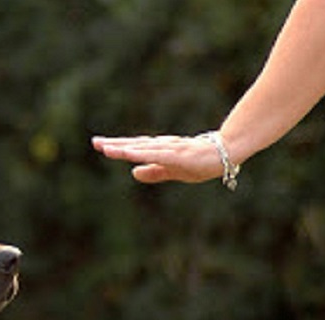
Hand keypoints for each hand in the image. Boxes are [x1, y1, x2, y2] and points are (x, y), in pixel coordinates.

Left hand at [91, 135, 223, 184]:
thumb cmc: (202, 161)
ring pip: (143, 149)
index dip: (117, 146)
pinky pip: (157, 155)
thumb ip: (154, 172)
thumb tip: (133, 173)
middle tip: (95, 142)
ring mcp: (171, 150)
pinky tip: (129, 154)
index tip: (99, 144)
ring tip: (107, 148)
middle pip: (135, 145)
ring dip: (125, 148)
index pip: (135, 147)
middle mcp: (163, 147)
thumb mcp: (174, 171)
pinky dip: (142, 154)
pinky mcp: (179, 155)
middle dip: (115, 144)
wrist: (229, 152)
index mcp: (161, 150)